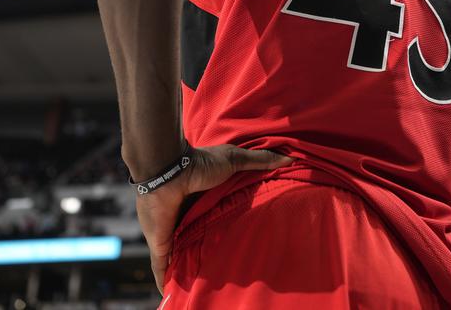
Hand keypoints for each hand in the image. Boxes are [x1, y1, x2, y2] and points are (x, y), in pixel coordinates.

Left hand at [135, 144, 292, 291]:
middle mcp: (187, 219)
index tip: (240, 246)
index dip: (224, 232)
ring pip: (181, 258)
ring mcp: (173, 233)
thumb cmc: (201, 165)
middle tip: (225, 272)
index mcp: (202, 202)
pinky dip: (164, 280)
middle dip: (207, 255)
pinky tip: (170, 293)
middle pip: (198, 242)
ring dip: (186, 271)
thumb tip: (289, 158)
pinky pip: (161, 268)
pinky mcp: (161, 245)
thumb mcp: (234, 160)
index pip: (215, 222)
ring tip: (200, 288)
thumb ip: (259, 161)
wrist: (170, 170)